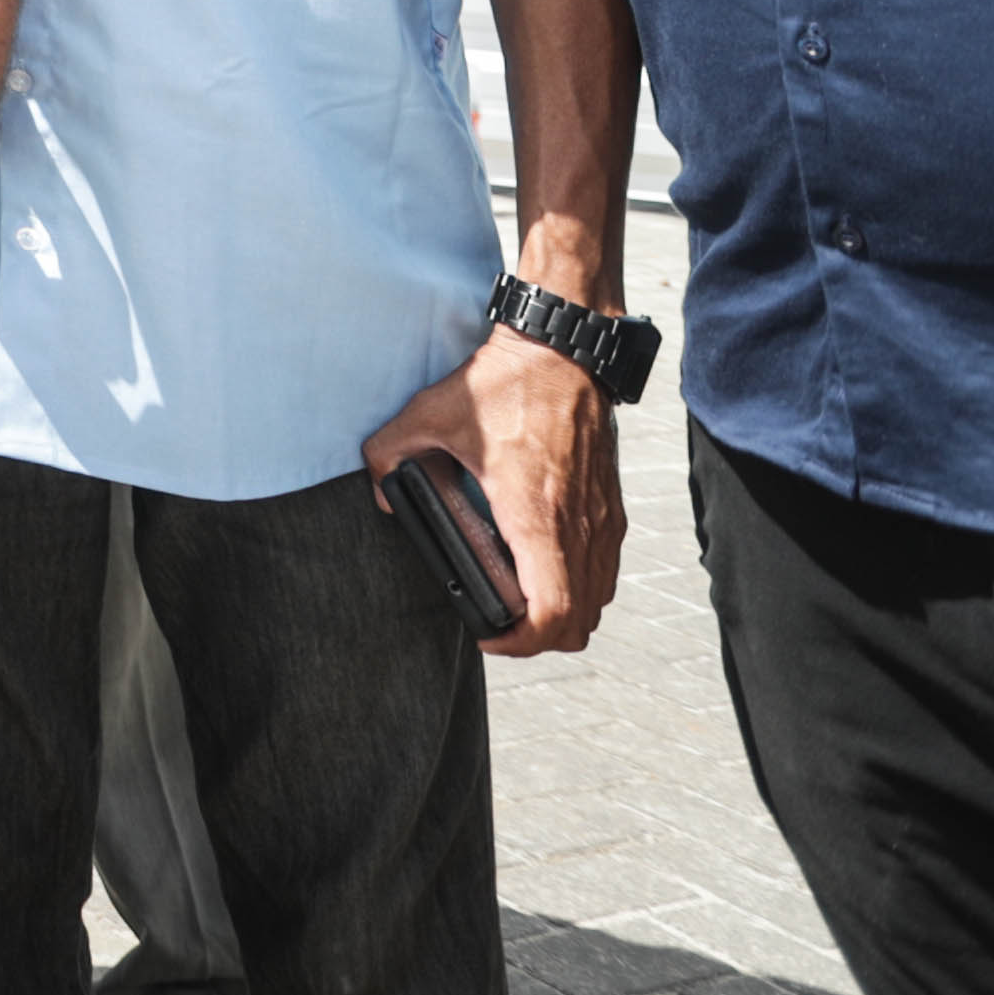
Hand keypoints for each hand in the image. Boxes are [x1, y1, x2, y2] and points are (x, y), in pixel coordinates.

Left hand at [364, 323, 621, 655]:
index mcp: (536, 515)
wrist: (563, 352)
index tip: (487, 635)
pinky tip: (543, 569)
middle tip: (498, 624)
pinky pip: (605, 570)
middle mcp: (579, 525)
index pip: (553, 611)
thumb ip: (390, 454)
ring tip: (520, 604)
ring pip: (598, 600)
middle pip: (579, 623)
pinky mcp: (610, 507)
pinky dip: (581, 587)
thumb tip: (383, 492)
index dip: (521, 643)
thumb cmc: (506, 383)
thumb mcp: (429, 414)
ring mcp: (601, 519)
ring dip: (563, 615)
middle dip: (538, 639)